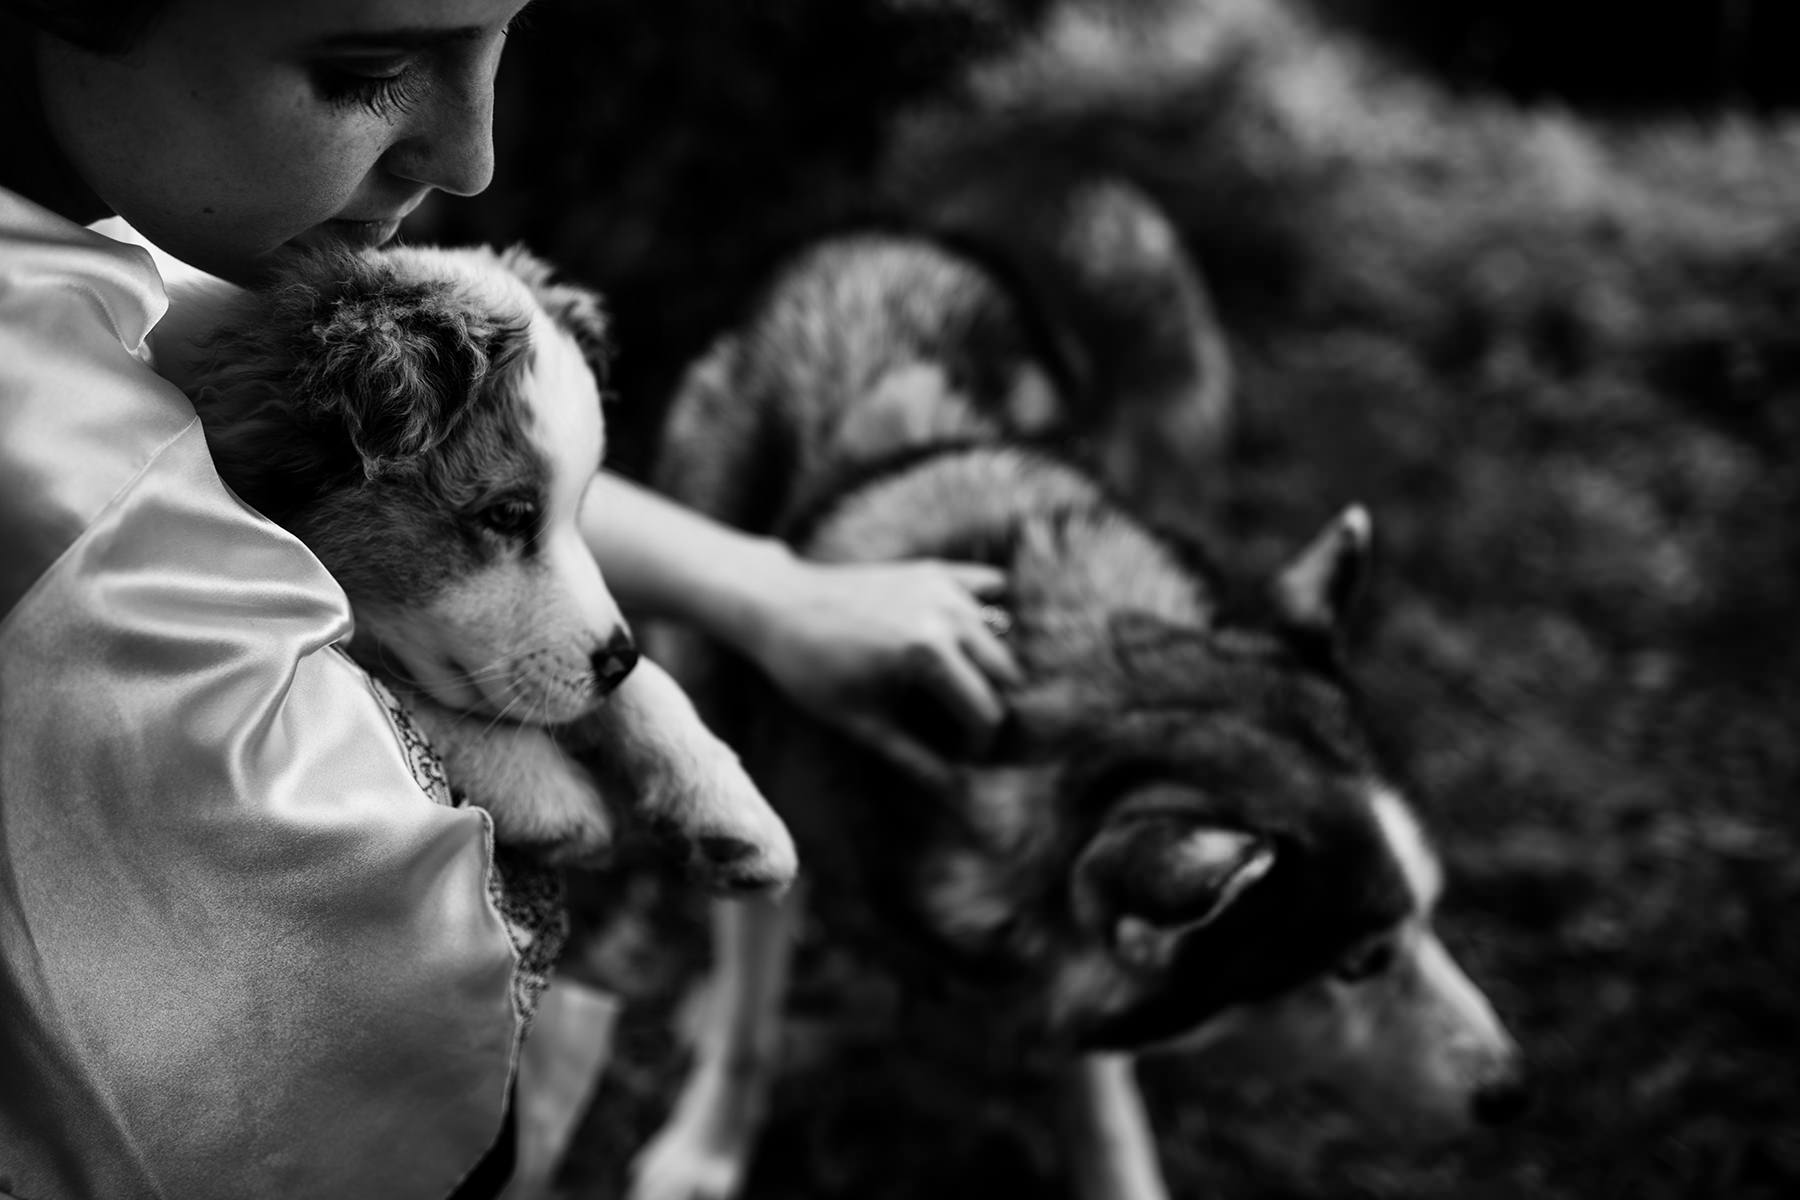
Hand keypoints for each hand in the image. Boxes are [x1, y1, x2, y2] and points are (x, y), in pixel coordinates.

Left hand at [737, 554, 1023, 782]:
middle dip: (990, 704)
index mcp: (929, 653)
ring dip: (989, 664)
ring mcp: (943, 586)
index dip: (978, 744)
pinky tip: (970, 634)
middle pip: (1005, 672)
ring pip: (1001, 634)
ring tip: (958, 688)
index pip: (986, 711)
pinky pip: (989, 586)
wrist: (778, 605)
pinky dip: (990, 609)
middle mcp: (946, 614)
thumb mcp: (862, 722)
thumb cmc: (812, 669)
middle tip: (961, 725)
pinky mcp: (935, 570)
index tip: (961, 758)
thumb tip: (958, 795)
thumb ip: (915, 760)